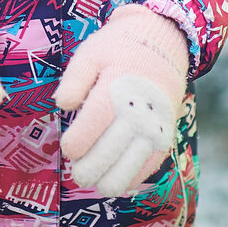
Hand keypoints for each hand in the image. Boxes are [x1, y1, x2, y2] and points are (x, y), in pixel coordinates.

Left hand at [54, 6, 188, 195]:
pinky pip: (151, 164)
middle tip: (78, 175)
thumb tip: (63, 104)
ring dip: (112, 178)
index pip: (96, 120)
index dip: (80, 140)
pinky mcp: (165, 135)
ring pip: (133, 162)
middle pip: (113, 147)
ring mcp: (154, 125)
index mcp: (116, 87)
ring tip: (95, 183)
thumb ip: (75, 79)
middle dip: (92, 167)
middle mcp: (139, 109)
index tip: (67, 150)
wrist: (162, 43)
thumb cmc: (118, 49)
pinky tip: (117, 183)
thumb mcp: (91, 53)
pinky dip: (134, 177)